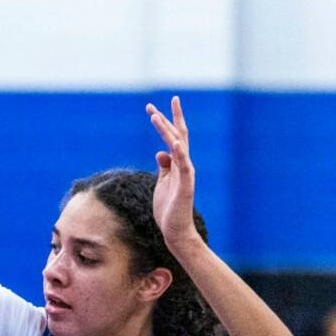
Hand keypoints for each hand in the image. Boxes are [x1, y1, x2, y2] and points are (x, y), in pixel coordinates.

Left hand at [146, 96, 202, 250]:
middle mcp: (183, 164)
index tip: (152, 108)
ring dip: (166, 132)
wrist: (175, 229)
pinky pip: (183, 166)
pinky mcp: (185, 185)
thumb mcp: (162, 182)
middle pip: (175, 136)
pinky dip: (179, 154)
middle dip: (164, 120)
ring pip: (177, 147)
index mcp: (176, 163)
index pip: (171, 137)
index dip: (163, 122)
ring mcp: (185, 173)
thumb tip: (160, 151)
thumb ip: (164, 167)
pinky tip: (174, 143)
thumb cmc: (169, 207)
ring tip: (155, 118)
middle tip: (150, 106)